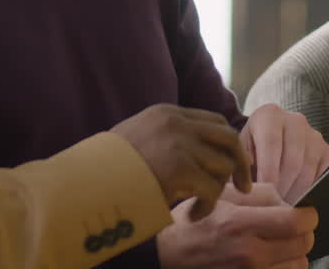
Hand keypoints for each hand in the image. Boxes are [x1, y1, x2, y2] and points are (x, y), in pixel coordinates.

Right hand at [111, 104, 252, 219]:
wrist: (84, 183)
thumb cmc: (106, 170)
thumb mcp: (136, 139)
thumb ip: (164, 138)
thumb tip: (193, 152)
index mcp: (167, 113)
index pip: (213, 121)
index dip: (227, 145)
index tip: (232, 165)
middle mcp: (176, 123)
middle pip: (228, 137)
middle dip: (240, 163)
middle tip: (244, 187)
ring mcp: (179, 143)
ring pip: (223, 165)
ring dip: (218, 190)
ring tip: (200, 206)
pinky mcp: (180, 168)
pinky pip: (212, 189)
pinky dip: (208, 205)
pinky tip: (193, 215)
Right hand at [158, 182, 318, 268]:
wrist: (166, 256)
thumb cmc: (192, 224)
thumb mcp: (222, 196)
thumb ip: (263, 195)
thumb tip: (291, 205)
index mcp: (241, 225)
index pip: (296, 223)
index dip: (308, 216)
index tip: (305, 214)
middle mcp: (248, 255)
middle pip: (303, 246)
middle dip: (302, 234)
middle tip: (290, 229)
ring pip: (298, 267)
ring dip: (294, 255)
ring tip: (278, 247)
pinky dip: (282, 268)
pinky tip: (270, 261)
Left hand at [241, 104, 328, 203]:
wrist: (266, 142)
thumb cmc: (249, 150)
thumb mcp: (239, 153)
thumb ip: (240, 165)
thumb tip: (247, 186)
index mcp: (269, 115)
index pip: (271, 144)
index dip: (267, 173)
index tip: (263, 196)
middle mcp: (295, 121)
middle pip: (292, 162)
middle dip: (281, 190)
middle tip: (272, 209)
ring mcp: (315, 136)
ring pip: (308, 172)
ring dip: (295, 194)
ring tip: (282, 208)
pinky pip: (324, 176)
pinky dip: (312, 192)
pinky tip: (298, 201)